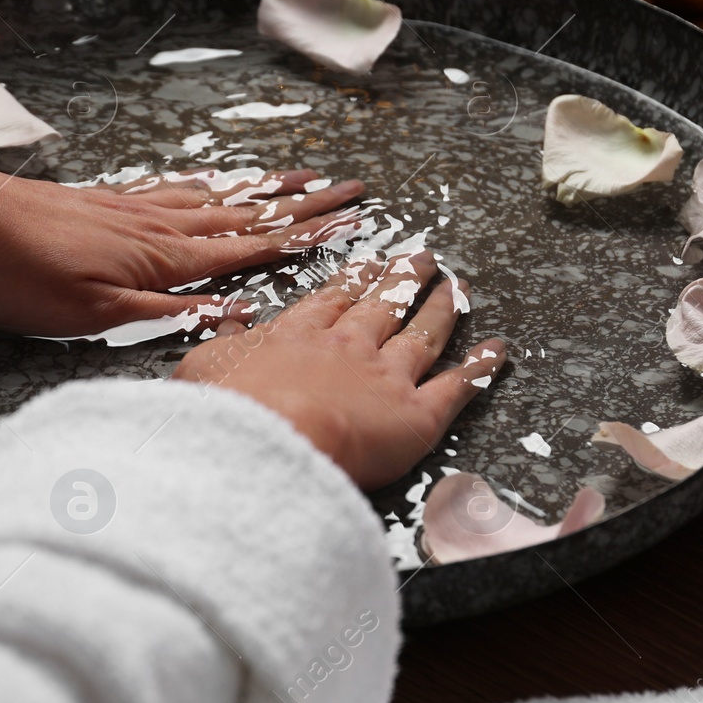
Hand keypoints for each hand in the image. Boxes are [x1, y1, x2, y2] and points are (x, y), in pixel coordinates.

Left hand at [0, 166, 366, 336]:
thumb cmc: (17, 276)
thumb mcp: (93, 315)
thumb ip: (170, 313)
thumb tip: (240, 313)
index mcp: (163, 259)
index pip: (252, 248)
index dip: (305, 236)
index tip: (352, 221)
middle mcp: (157, 226)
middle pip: (245, 215)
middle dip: (302, 205)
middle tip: (350, 190)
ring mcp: (131, 208)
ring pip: (214, 197)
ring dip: (262, 191)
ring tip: (300, 179)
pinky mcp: (104, 200)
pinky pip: (174, 188)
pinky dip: (208, 184)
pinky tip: (213, 183)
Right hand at [172, 252, 507, 489]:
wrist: (267, 443)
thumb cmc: (226, 412)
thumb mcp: (203, 368)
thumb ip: (222, 346)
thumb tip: (229, 327)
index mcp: (299, 335)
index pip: (334, 300)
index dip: (355, 280)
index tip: (370, 262)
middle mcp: (349, 347)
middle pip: (385, 305)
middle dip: (405, 279)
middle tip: (422, 258)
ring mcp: (387, 377)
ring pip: (424, 334)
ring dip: (444, 307)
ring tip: (457, 285)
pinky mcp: (416, 416)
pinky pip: (458, 387)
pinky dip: (481, 368)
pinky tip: (499, 350)